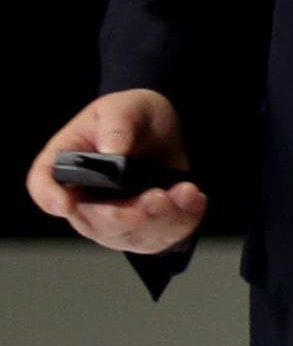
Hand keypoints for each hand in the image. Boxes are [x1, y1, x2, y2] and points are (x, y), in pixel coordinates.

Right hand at [27, 89, 204, 253]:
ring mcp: (110, 218)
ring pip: (128, 236)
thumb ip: (117, 125)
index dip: (51, 198)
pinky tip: (195, 200)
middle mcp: (81, 200)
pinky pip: (157, 238)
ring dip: (160, 222)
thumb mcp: (123, 107)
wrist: (157, 126)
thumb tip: (115, 152)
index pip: (44, 188)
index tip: (67, 203)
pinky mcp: (140, 226)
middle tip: (158, 197)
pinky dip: (180, 223)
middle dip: (127, 216)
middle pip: (93, 223)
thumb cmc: (129, 114)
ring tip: (186, 194)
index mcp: (64, 166)